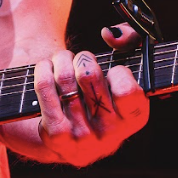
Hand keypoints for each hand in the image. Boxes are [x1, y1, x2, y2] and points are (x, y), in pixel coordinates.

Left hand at [25, 23, 150, 165]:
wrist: (77, 143)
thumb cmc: (105, 98)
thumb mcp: (125, 75)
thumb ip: (131, 41)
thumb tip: (110, 33)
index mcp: (134, 119)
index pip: (126, 88)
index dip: (117, 72)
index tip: (110, 72)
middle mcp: (110, 132)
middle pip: (89, 75)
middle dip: (83, 59)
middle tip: (81, 61)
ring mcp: (82, 135)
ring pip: (65, 77)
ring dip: (62, 60)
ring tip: (63, 61)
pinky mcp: (56, 134)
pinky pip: (45, 87)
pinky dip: (44, 69)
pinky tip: (46, 68)